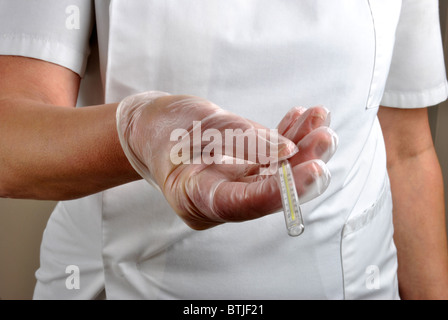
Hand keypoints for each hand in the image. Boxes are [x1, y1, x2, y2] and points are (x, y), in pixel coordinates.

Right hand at [116, 92, 336, 229]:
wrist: (151, 128)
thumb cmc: (163, 128)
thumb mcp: (200, 129)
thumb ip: (244, 141)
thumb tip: (289, 151)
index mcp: (196, 198)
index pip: (244, 202)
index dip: (282, 189)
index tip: (313, 170)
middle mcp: (219, 200)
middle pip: (268, 191)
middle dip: (302, 166)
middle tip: (325, 139)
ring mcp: (233, 186)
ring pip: (275, 174)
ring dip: (302, 148)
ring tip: (319, 120)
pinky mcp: (242, 171)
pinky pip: (270, 160)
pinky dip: (287, 138)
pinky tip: (302, 118)